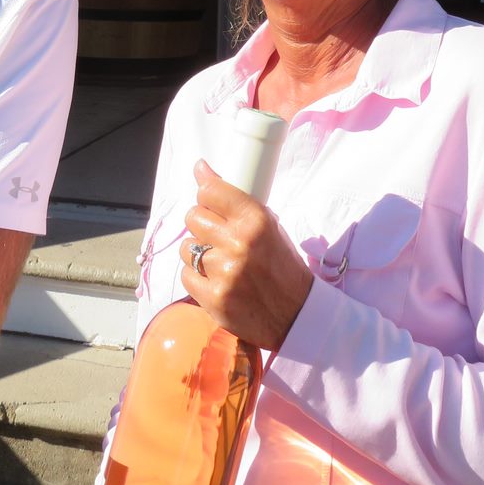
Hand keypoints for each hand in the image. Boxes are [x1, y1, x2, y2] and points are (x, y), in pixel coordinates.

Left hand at [179, 160, 312, 350]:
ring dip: (198, 253)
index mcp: (256, 221)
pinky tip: (216, 281)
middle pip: (193, 217)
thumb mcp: (269, 226)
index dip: (206, 195)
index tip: (208, 201)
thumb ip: (235, 200)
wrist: (297, 316)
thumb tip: (200, 168)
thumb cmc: (283, 267)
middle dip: (202, 224)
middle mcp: (238, 244)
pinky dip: (197, 278)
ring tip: (219, 262)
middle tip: (217, 236)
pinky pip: (187, 275)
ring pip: (187, 247)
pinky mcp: (212, 298)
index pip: (210, 192)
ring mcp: (223, 272)